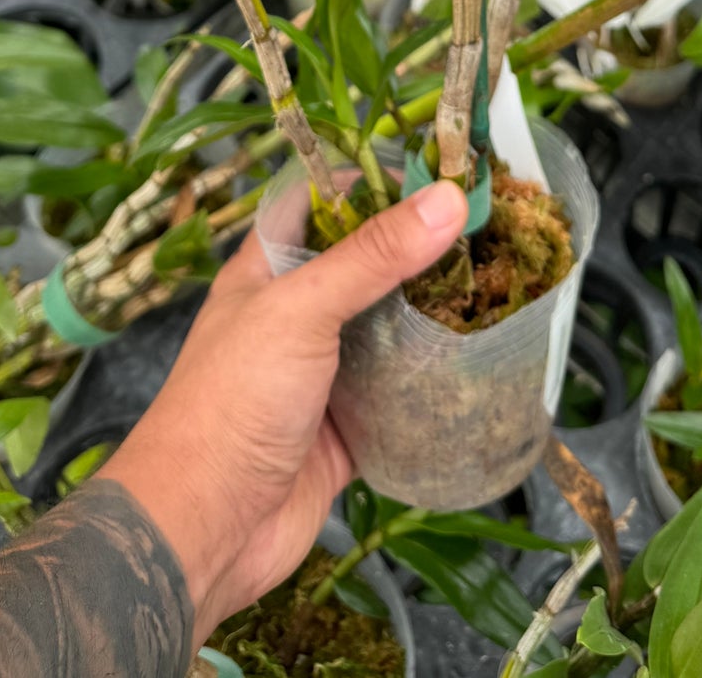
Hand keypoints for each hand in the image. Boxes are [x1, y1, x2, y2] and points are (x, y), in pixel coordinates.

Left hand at [98, 179, 467, 642]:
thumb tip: (448, 197)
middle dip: (418, 251)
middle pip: (363, 268)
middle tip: (489, 230)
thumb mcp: (300, 309)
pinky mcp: (345, 431)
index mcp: (266, 271)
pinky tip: (479, 367)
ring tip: (499, 287)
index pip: (319, 203)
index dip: (371, 182)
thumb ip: (373, 256)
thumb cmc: (232, 402)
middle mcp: (294, 317)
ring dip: (432, 317)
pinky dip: (433, 385)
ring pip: (387, 332)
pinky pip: (398, 397)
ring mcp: (321, 376)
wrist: (203, 528)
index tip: (440, 172)